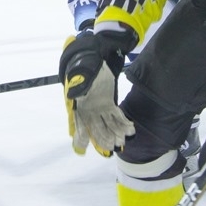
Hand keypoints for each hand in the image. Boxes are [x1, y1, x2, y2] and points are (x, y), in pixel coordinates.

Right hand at [59, 30, 135, 155]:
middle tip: (111, 146)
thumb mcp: (81, 73)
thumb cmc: (85, 66)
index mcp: (78, 104)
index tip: (83, 146)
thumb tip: (75, 96)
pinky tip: (130, 129)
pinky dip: (123, 123)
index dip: (80, 134)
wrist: (94, 59)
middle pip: (95, 127)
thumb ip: (79, 85)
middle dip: (103, 137)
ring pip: (107, 124)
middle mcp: (88, 110)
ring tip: (122, 140)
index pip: (78, 122)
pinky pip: (116, 116)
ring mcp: (99, 109)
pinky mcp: (109, 105)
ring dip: (115, 133)